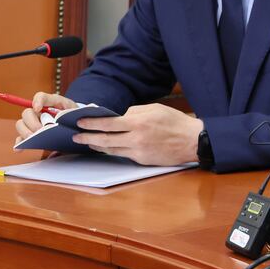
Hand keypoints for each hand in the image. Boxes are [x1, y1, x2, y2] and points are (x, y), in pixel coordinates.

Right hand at [15, 92, 76, 139]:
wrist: (76, 125)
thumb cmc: (74, 116)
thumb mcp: (75, 111)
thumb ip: (69, 113)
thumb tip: (59, 120)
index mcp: (51, 103)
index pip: (41, 96)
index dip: (37, 101)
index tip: (38, 108)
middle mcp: (39, 112)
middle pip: (27, 113)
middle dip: (32, 122)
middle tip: (40, 130)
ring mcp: (33, 122)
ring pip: (21, 124)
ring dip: (25, 132)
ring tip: (33, 138)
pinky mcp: (32, 133)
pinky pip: (21, 137)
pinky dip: (20, 142)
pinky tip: (20, 148)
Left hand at [73, 103, 203, 165]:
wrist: (193, 141)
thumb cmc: (176, 122)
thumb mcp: (155, 109)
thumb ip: (135, 112)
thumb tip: (119, 116)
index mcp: (138, 122)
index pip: (108, 123)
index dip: (91, 123)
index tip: (80, 122)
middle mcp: (136, 138)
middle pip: (104, 139)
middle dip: (87, 137)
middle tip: (76, 136)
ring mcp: (139, 151)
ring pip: (111, 149)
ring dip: (97, 146)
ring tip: (88, 142)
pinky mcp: (143, 159)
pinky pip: (123, 154)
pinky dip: (112, 150)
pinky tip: (107, 148)